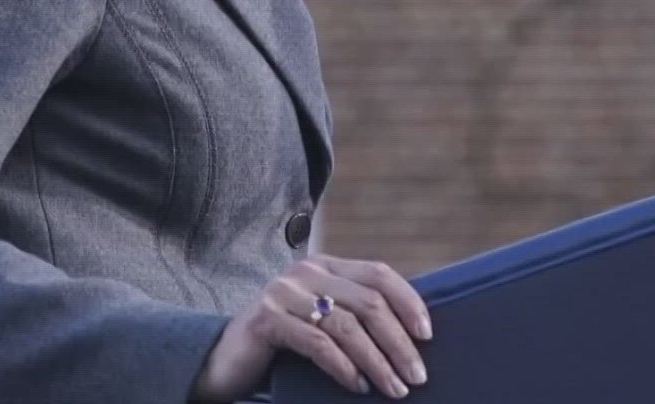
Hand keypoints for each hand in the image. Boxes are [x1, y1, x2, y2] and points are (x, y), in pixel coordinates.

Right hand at [190, 253, 432, 400]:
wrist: (226, 362)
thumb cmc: (285, 347)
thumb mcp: (323, 322)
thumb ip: (355, 316)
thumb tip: (413, 338)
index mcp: (326, 265)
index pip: (379, 274)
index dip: (409, 302)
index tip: (428, 336)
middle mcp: (306, 271)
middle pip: (369, 302)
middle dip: (399, 342)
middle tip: (417, 376)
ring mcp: (284, 291)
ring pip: (346, 325)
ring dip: (377, 362)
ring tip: (394, 389)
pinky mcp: (266, 317)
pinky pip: (316, 342)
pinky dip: (342, 366)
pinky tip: (357, 386)